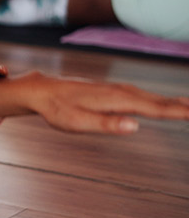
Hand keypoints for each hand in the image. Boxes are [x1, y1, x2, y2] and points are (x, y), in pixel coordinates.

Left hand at [16, 72, 188, 133]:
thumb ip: (106, 125)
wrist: (42, 91)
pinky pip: (144, 96)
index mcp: (117, 100)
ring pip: (153, 98)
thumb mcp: (77, 122)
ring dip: (175, 103)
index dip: (178, 112)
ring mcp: (118, 90)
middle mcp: (121, 92)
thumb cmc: (57, 109)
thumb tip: (135, 126)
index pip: (155, 108)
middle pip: (159, 101)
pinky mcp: (114, 92)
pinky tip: (166, 104)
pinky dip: (161, 100)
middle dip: (182, 107)